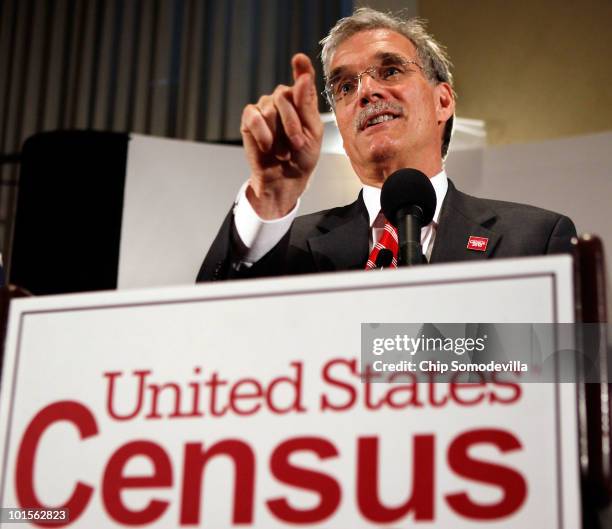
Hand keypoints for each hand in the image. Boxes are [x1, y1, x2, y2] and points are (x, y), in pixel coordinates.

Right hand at [240, 53, 322, 218]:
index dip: (301, 68)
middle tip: (297, 144)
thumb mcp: (312, 133)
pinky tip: (267, 147)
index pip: (303, 78)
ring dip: (279, 134)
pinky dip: (262, 134)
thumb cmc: (302, 157)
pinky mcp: (249, 119)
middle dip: (292, 123)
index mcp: (302, 101)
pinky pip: (253, 117)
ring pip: (269, 108)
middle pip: (284, 95)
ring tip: (283, 152)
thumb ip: (307, 105)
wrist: (284, 179)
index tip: (299, 59)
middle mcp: (282, 99)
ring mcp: (265, 107)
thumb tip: (303, 78)